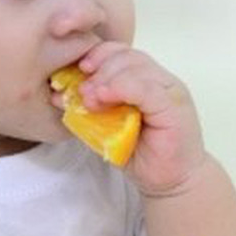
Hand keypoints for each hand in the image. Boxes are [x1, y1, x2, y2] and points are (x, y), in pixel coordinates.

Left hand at [73, 43, 206, 195]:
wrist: (172, 182)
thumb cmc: (143, 155)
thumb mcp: (109, 127)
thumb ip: (93, 108)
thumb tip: (62, 95)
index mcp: (147, 80)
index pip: (122, 53)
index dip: (98, 55)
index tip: (79, 70)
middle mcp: (161, 81)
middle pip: (127, 56)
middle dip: (99, 68)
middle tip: (81, 91)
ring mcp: (170, 92)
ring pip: (136, 66)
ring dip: (107, 78)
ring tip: (90, 98)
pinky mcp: (174, 107)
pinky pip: (146, 88)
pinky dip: (122, 88)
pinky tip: (104, 98)